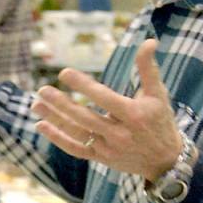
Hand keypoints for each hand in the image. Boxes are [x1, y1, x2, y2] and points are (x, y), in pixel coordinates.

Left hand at [30, 39, 182, 180]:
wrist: (165, 161)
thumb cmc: (160, 121)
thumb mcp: (158, 95)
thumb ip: (149, 68)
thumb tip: (150, 41)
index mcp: (133, 115)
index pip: (104, 98)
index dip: (83, 85)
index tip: (64, 73)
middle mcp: (120, 133)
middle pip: (85, 117)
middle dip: (61, 104)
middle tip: (42, 89)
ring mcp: (109, 148)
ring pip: (77, 133)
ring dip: (54, 119)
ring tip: (36, 104)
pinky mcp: (101, 158)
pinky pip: (75, 149)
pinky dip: (58, 139)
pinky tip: (41, 126)